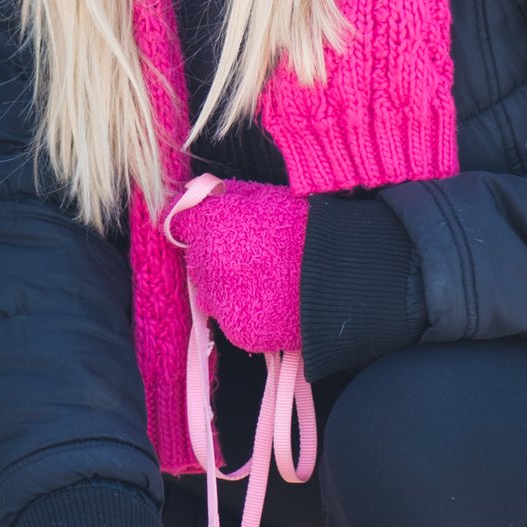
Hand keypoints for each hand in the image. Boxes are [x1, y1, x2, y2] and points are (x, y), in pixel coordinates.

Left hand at [169, 176, 308, 352]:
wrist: (345, 273)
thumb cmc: (310, 226)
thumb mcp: (264, 196)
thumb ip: (224, 196)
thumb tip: (194, 195)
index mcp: (213, 221)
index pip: (180, 224)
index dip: (196, 225)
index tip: (208, 228)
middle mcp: (208, 260)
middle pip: (195, 261)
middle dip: (212, 258)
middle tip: (251, 256)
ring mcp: (222, 299)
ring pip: (209, 295)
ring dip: (225, 290)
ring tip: (264, 281)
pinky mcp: (240, 331)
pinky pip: (231, 321)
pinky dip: (245, 315)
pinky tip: (272, 302)